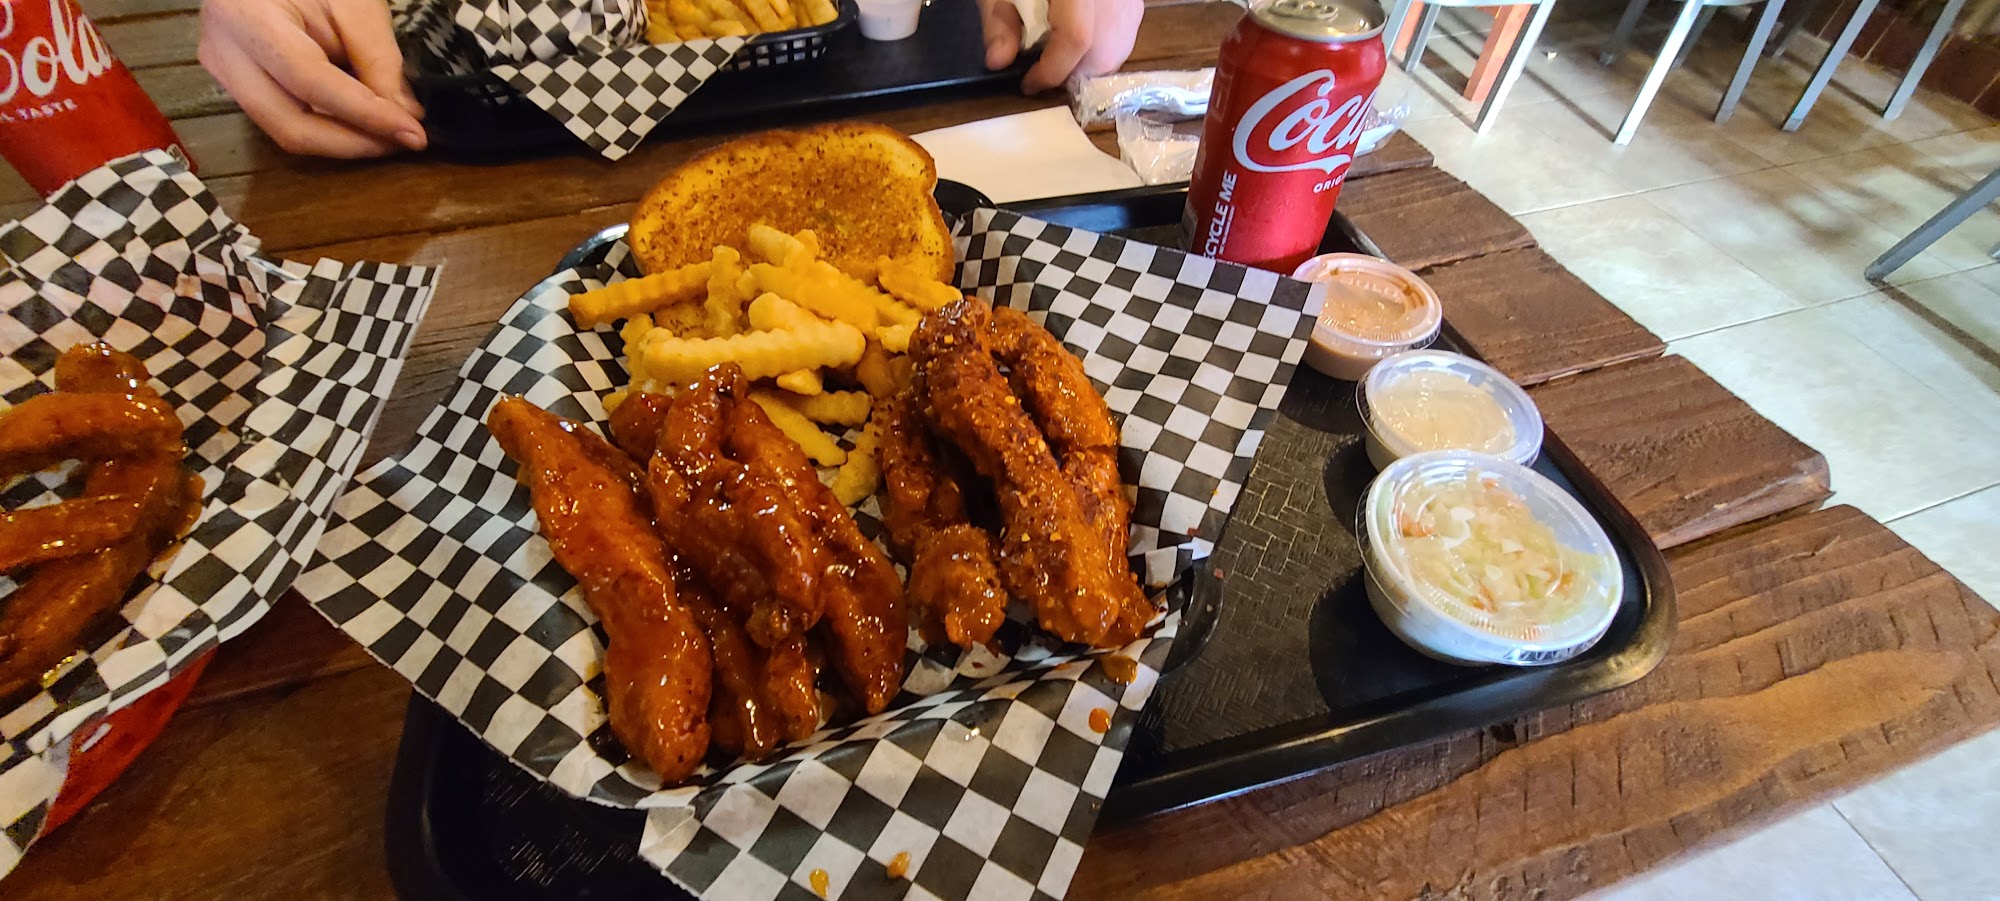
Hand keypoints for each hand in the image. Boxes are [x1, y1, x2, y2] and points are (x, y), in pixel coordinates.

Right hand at [198, 0, 426, 157]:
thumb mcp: (354, 3)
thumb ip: (379, 59)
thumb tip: (406, 115)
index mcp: (246, 16)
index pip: (308, 80)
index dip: (365, 114)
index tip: (412, 133)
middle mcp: (223, 51)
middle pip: (289, 124)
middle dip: (353, 143)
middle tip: (402, 141)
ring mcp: (224, 72)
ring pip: (285, 131)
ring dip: (343, 140)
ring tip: (387, 133)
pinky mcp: (235, 84)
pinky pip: (284, 120)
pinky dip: (328, 128)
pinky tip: (360, 123)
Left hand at [978, 0, 1142, 94]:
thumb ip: (999, 20)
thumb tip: (999, 61)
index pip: (1076, 37)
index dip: (1053, 69)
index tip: (1030, 83)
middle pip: (1106, 49)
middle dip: (1073, 74)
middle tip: (1046, 73)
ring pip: (1121, 44)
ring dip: (1091, 63)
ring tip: (1061, 57)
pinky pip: (1126, 29)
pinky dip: (1104, 45)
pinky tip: (1079, 41)